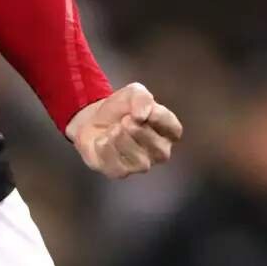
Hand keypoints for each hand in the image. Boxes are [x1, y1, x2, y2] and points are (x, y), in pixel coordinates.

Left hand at [66, 83, 182, 179]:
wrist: (92, 119)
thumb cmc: (120, 108)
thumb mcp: (134, 93)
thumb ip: (142, 98)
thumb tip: (142, 115)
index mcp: (168, 131)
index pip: (174, 129)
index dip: (156, 117)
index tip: (139, 110)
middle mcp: (159, 152)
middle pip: (158, 147)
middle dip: (137, 129)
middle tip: (124, 119)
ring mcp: (141, 164)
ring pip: (139, 159)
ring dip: (120, 138)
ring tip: (112, 128)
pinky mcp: (120, 172)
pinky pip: (117, 165)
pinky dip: (105, 148)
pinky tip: (102, 139)